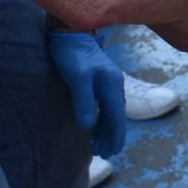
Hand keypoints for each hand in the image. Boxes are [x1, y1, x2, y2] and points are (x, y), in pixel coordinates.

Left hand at [47, 31, 127, 157]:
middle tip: (102, 154)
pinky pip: (105, 106)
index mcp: (112, 86)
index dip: (115, 136)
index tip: (112, 152)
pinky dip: (101, 120)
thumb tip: (87, 126)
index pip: (117, 117)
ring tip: (97, 146)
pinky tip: (94, 127)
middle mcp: (114, 86)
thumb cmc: (72, 54)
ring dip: (106, 130)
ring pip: (111, 112)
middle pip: (116, 117)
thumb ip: (84, 101)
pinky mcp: (99, 81)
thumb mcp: (77, 78)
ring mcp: (108, 83)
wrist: (70, 33)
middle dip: (111, 137)